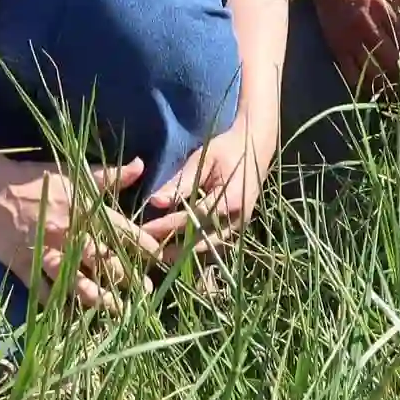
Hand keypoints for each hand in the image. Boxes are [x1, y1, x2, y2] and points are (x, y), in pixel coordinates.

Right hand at [0, 159, 160, 310]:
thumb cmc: (35, 180)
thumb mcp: (72, 173)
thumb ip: (106, 176)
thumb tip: (140, 166)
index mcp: (82, 209)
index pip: (120, 229)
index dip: (141, 244)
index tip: (159, 256)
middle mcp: (68, 233)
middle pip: (102, 259)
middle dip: (126, 276)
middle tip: (145, 291)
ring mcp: (46, 252)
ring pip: (76, 280)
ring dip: (99, 297)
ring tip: (119, 310)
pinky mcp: (26, 266)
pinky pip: (44, 291)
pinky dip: (59, 305)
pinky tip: (74, 318)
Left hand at [139, 111, 275, 262]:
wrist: (256, 147)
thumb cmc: (227, 149)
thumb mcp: (202, 160)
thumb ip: (180, 183)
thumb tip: (154, 202)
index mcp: (230, 200)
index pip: (192, 220)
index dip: (167, 227)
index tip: (144, 230)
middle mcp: (237, 219)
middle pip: (201, 242)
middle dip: (172, 247)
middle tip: (147, 248)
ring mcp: (240, 227)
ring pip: (209, 249)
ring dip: (183, 252)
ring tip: (158, 252)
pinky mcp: (238, 229)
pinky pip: (216, 246)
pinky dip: (197, 249)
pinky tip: (177, 248)